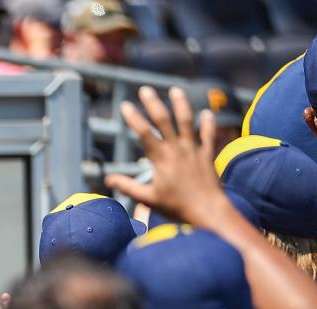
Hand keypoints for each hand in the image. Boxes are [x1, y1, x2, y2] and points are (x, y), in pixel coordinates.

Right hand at [105, 86, 231, 228]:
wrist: (208, 211)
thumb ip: (128, 187)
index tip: (125, 105)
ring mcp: (194, 150)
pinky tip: (207, 112)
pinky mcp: (208, 155)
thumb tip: (108, 180)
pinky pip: (208, 135)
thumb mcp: (148, 199)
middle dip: (153, 103)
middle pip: (164, 120)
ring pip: (187, 121)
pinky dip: (208, 123)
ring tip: (175, 90)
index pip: (144, 133)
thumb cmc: (176, 207)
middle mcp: (177, 149)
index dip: (133, 118)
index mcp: (161, 159)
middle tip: (145, 89)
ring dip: (181, 104)